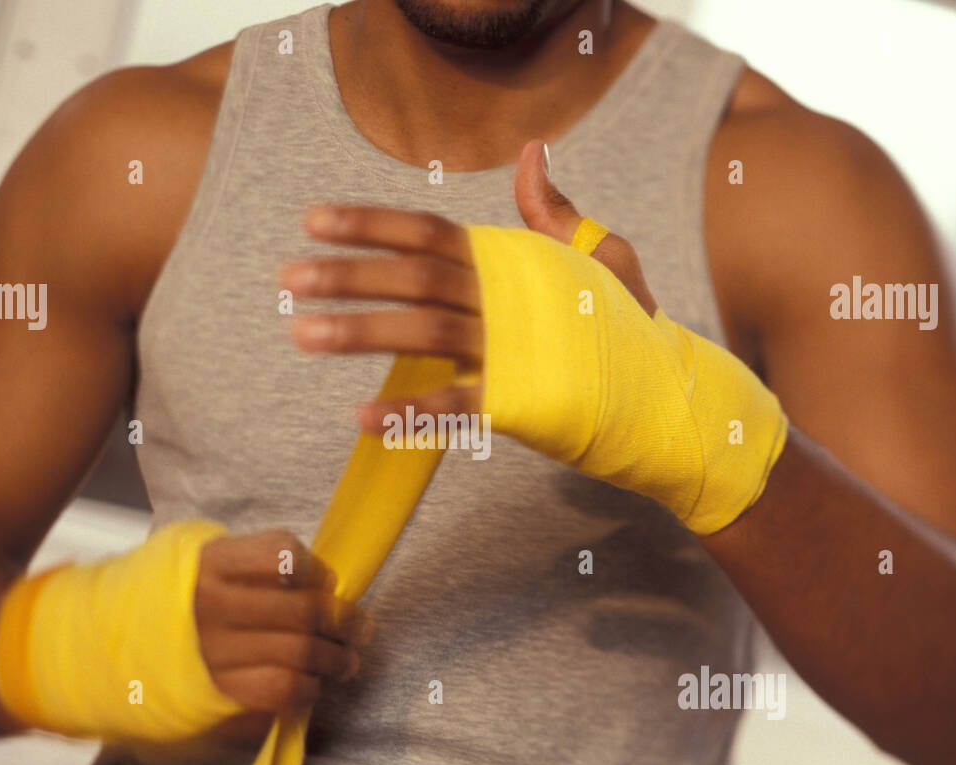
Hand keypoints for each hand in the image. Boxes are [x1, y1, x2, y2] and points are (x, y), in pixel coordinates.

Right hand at [193, 529, 372, 716]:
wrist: (126, 643)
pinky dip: (308, 686)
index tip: (328, 582)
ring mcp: (215, 649)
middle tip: (361, 629)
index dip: (316, 569)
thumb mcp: (212, 562)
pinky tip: (313, 683)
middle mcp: (213, 603)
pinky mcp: (219, 688)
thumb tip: (326, 586)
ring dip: (337, 658)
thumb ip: (261, 565)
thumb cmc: (187, 597)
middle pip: (303, 609)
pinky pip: (281, 688)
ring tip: (348, 660)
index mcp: (213, 562)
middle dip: (344, 620)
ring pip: (300, 651)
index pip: (282, 554)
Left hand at [284, 139, 657, 430]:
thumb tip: (531, 154)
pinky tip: (363, 419)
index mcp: (513, 261)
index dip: (369, 223)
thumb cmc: (627, 323)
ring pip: (423, 334)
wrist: (668, 393)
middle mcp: (506, 299)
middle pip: (414, 276)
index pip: (428, 232)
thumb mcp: (599, 255)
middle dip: (347, 274)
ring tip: (301, 335)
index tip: (312, 221)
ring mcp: (512, 351)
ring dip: (359, 332)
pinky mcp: (521, 404)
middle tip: (286, 278)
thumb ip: (554, 212)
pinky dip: (410, 415)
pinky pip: (456, 408)